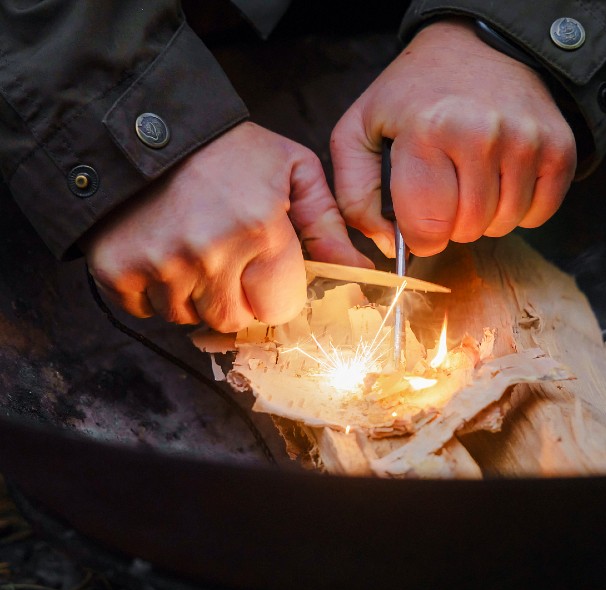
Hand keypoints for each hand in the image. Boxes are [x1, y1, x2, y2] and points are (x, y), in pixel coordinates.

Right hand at [83, 122, 371, 331]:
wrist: (141, 124)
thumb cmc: (227, 148)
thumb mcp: (292, 170)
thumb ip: (327, 223)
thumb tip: (359, 270)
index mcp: (260, 227)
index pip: (278, 308)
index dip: (273, 295)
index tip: (265, 276)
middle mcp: (210, 252)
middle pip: (233, 320)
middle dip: (235, 301)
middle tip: (227, 263)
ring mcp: (161, 264)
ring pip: (188, 318)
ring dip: (194, 298)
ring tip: (192, 252)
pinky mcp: (118, 269)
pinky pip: (146, 310)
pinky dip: (154, 294)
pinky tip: (160, 256)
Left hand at [331, 18, 576, 256]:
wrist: (479, 44)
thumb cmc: (414, 94)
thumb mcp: (360, 130)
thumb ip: (354, 194)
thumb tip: (385, 245)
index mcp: (427, 131)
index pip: (428, 226)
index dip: (418, 237)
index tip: (417, 222)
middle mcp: (481, 134)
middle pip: (467, 230)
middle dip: (450, 224)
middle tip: (445, 190)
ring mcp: (526, 141)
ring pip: (503, 226)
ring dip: (484, 218)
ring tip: (471, 180)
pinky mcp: (559, 147)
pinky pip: (538, 214)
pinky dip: (519, 209)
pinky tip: (501, 179)